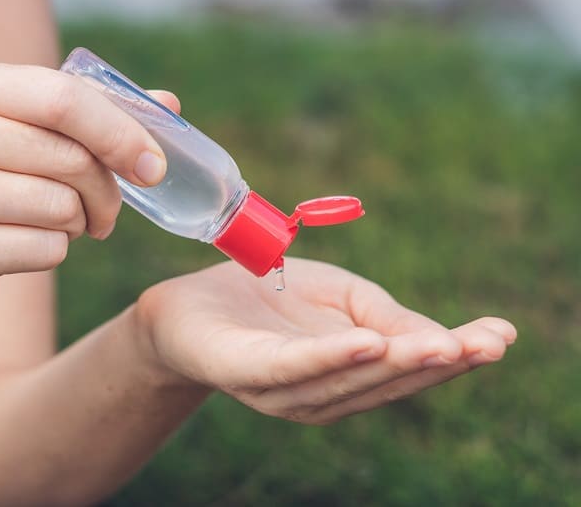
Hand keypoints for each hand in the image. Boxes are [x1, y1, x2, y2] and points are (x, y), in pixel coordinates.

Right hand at [0, 62, 179, 298]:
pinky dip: (57, 251)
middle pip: (72, 159)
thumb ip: (95, 112)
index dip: (122, 133)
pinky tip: (33, 242)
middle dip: (109, 192)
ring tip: (63, 222)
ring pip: (62, 208)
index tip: (154, 166)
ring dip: (82, 223)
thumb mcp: (26, 128)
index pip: (65, 98)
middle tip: (108, 210)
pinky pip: (46, 249)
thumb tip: (169, 105)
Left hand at [135, 258, 515, 424]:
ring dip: (394, 363)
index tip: (502, 334)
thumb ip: (386, 318)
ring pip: (345, 380)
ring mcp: (282, 389)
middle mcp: (321, 393)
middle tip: (485, 344)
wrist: (187, 304)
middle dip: (436, 364)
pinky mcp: (244, 371)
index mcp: (348, 375)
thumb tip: (445, 339)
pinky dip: (329, 358)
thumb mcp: (341, 297)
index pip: (406, 368)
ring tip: (439, 345)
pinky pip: (290, 367)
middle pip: (383, 382)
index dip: (455, 355)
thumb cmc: (269, 298)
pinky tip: (365, 344)